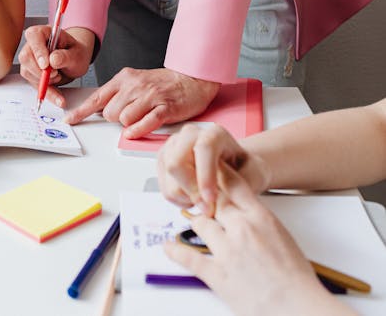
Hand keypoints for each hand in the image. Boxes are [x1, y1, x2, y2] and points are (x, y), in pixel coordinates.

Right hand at [18, 26, 94, 107]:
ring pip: (27, 72)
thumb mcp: (77, 54)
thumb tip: (53, 60)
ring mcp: (30, 59)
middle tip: (56, 74)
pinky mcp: (31, 73)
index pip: (34, 36)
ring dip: (44, 81)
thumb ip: (66, 56)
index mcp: (45, 32)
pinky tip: (58, 98)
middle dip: (40, 70)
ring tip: (60, 77)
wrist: (76, 61)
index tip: (46, 65)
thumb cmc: (76, 53)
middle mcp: (34, 44)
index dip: (38, 50)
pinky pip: (34, 85)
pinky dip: (47, 93)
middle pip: (26, 56)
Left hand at [65, 67, 220, 137]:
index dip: (82, 111)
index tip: (70, 119)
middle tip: (132, 113)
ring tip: (143, 116)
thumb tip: (103, 110)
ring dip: (130, 124)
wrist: (191, 78)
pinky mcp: (164, 108)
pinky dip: (138, 130)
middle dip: (116, 119)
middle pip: (110, 113)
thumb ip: (119, 94)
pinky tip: (139, 129)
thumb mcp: (136, 81)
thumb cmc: (162, 83)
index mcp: (125, 78)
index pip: (98, 97)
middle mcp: (135, 86)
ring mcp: (150, 97)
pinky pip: (144, 123)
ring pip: (124, 120)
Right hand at [158, 123, 270, 215]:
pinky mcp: (164, 160)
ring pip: (169, 178)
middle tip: (208, 209)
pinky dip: (179, 200)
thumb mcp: (255, 175)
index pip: (204, 148)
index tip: (210, 200)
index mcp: (215, 133)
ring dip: (186, 198)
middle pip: (177, 163)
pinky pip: (164, 187)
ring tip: (204, 202)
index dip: (205, 176)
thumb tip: (223, 199)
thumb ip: (241, 185)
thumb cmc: (246, 169)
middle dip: (191, 191)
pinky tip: (194, 199)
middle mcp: (190, 135)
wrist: (237, 166)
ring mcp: (174, 146)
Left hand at [164, 166, 334, 315]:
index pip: (234, 185)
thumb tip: (252, 222)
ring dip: (194, 220)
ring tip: (188, 215)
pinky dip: (176, 251)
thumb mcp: (284, 239)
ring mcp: (227, 250)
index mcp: (261, 217)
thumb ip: (262, 225)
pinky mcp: (217, 274)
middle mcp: (241, 228)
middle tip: (194, 188)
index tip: (211, 166)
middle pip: (214, 200)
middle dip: (203, 194)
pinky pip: (190, 258)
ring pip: (200, 223)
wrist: (299, 307)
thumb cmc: (297, 280)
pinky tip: (169, 246)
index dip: (219, 173)